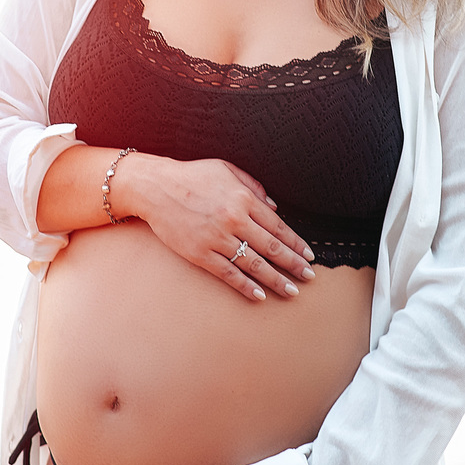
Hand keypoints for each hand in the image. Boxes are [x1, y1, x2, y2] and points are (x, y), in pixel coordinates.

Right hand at [116, 154, 314, 301]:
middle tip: (309, 277)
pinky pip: (227, 273)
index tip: (309, 255)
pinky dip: (245, 285)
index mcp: (243, 198)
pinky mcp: (200, 253)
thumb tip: (274, 207)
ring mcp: (217, 238)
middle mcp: (234, 219)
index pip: (278, 226)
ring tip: (292, 291)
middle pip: (272, 247)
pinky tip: (259, 295)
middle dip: (294, 264)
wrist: (154, 187)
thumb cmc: (190, 175)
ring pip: (253, 263)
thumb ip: (253, 185)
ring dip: (276, 279)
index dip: (296, 243)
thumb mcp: (225, 169)